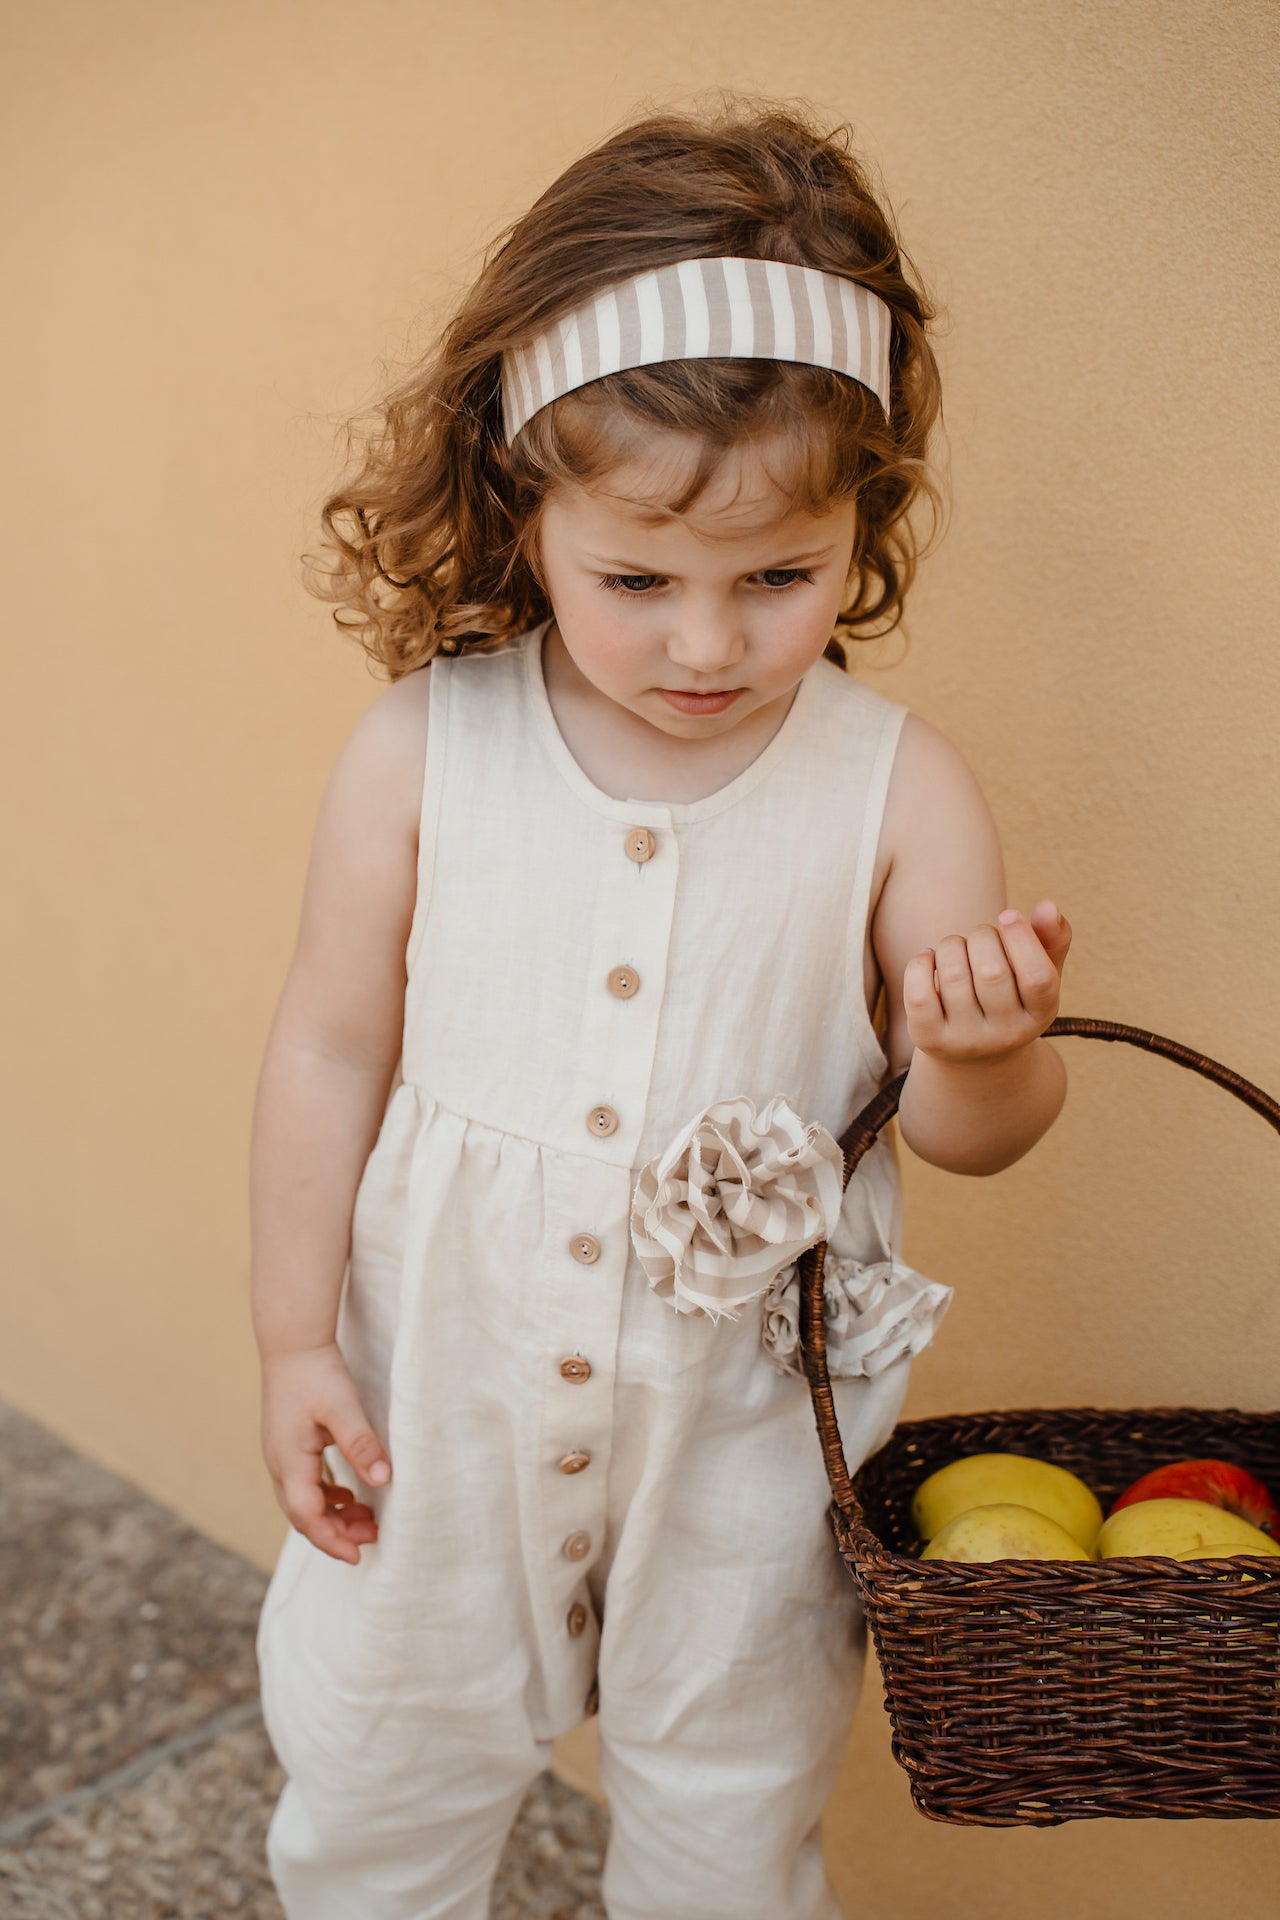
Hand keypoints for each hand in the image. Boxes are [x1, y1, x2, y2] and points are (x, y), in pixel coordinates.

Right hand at [259, 1342, 391, 1564]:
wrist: (293, 1343)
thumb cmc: (316, 1373)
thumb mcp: (343, 1408)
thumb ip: (361, 1444)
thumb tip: (383, 1480)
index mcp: (289, 1461)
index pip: (307, 1517)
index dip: (332, 1540)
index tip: (359, 1555)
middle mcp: (279, 1464)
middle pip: (303, 1516)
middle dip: (336, 1533)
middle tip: (374, 1536)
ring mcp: (281, 1455)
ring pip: (304, 1501)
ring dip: (333, 1516)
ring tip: (368, 1520)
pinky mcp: (289, 1446)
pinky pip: (305, 1485)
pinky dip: (326, 1497)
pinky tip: (349, 1495)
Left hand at [903, 899, 1071, 1065]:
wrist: (975, 1055)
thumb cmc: (1011, 997)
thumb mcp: (1037, 972)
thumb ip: (1051, 938)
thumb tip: (1049, 905)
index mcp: (1041, 1014)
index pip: (1038, 978)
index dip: (1022, 938)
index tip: (1008, 915)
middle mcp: (1006, 1034)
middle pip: (991, 971)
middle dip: (982, 937)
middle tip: (980, 937)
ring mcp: (965, 1041)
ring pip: (953, 974)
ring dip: (951, 945)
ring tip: (957, 949)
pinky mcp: (929, 1040)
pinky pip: (919, 994)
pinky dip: (920, 963)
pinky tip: (930, 960)